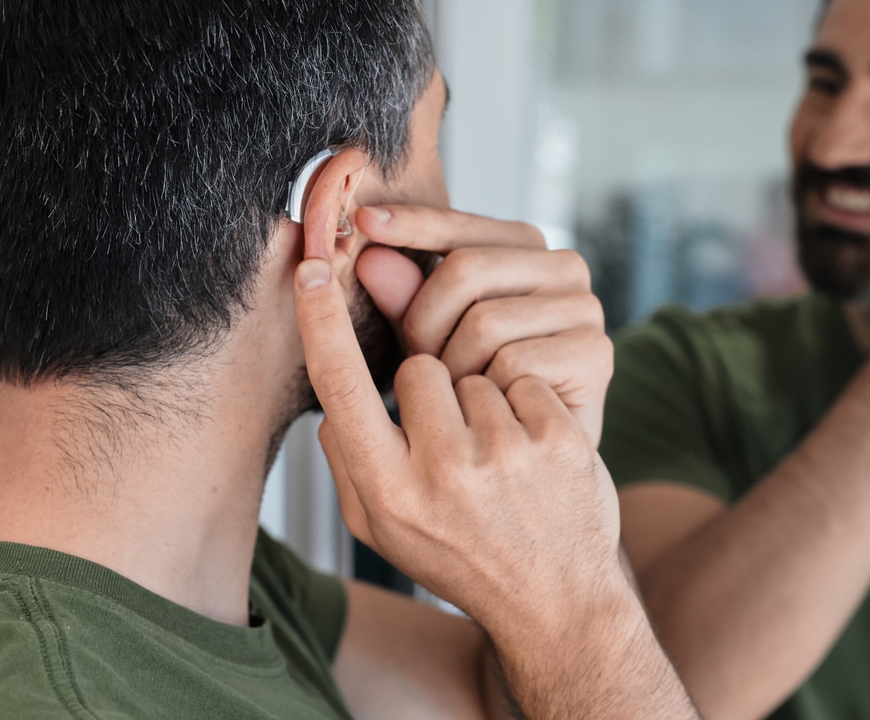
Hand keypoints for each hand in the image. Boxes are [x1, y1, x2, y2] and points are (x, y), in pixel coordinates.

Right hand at [292, 257, 623, 638]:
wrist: (557, 601)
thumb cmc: (460, 559)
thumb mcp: (384, 530)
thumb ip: (347, 460)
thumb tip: (331, 388)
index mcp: (386, 490)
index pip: (339, 386)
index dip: (320, 321)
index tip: (312, 267)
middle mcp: (441, 471)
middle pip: (416, 367)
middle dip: (432, 390)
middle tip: (455, 444)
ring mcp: (504, 453)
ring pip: (472, 371)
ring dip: (482, 401)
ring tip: (498, 458)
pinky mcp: (556, 438)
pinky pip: (522, 378)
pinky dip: (526, 406)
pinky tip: (533, 453)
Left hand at [353, 205, 611, 444]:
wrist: (535, 472)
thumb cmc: (477, 395)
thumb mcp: (431, 340)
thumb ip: (404, 299)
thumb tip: (369, 256)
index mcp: (527, 248)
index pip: (460, 227)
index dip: (412, 224)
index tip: (363, 221)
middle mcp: (565, 266)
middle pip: (466, 269)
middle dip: (423, 321)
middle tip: (417, 366)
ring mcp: (586, 308)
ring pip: (484, 321)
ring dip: (452, 368)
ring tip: (454, 398)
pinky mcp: (595, 352)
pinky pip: (512, 363)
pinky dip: (487, 393)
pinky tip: (490, 413)